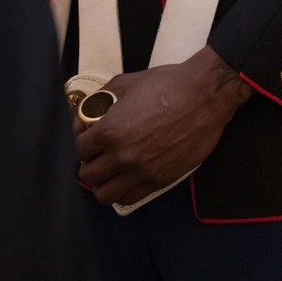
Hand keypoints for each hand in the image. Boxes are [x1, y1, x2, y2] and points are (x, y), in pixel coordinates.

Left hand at [73, 45, 250, 207]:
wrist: (204, 95)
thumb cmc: (169, 85)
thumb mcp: (127, 82)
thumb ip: (102, 97)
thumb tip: (90, 109)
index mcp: (110, 131)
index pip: (77, 150)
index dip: (78, 142)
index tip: (84, 137)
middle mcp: (123, 156)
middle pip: (87, 176)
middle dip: (87, 163)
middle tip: (94, 154)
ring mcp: (141, 172)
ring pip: (104, 195)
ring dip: (102, 182)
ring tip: (108, 169)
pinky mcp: (159, 181)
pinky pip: (129, 198)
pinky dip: (121, 191)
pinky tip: (125, 177)